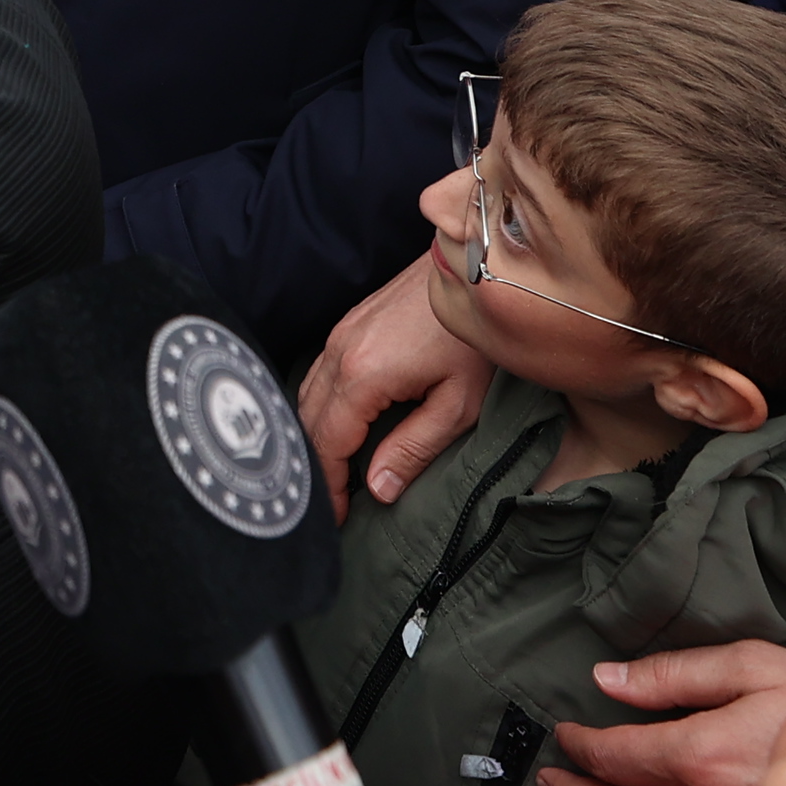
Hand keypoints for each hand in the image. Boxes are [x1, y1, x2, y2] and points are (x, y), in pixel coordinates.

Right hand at [299, 262, 491, 518]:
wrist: (478, 265)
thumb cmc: (476, 336)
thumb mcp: (458, 402)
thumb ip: (414, 448)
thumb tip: (377, 488)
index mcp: (362, 374)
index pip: (326, 443)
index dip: (326, 486)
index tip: (334, 520)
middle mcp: (339, 350)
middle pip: (307, 421)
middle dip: (313, 466)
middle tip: (328, 505)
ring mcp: (341, 332)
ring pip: (307, 395)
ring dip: (315, 436)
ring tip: (333, 474)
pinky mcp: (350, 323)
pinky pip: (319, 374)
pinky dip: (321, 408)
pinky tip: (341, 428)